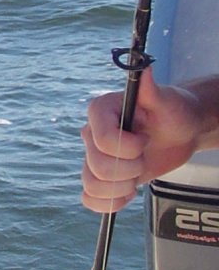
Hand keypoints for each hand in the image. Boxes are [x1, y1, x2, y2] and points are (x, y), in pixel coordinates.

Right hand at [80, 68, 206, 213]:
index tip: (145, 140)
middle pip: (97, 166)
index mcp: (101, 111)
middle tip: (146, 157)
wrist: (179, 133)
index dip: (126, 148)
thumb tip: (144, 65)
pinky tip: (127, 193)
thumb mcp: (167, 101)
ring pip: (92, 185)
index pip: (101, 139)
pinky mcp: (101, 177)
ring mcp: (94, 156)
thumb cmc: (174, 112)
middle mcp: (92, 133)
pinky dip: (108, 203)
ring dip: (121, 189)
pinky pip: (90, 198)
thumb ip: (152, 88)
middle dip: (129, 169)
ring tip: (138, 177)